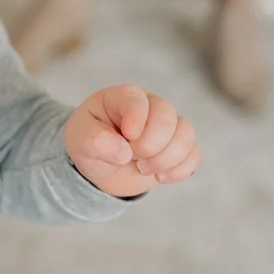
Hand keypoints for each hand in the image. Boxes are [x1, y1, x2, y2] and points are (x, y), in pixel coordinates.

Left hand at [64, 85, 200, 197]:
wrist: (100, 165)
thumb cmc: (89, 142)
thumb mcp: (79, 140)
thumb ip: (95, 141)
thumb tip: (123, 153)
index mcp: (123, 97)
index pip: (138, 99)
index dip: (136, 119)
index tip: (127, 136)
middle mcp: (150, 106)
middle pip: (167, 116)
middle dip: (151, 144)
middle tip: (133, 157)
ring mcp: (167, 126)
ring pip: (186, 134)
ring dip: (166, 158)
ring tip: (143, 167)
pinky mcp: (178, 147)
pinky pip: (194, 154)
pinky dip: (179, 169)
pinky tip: (159, 176)